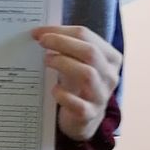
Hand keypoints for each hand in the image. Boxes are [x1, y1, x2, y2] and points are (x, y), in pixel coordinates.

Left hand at [33, 26, 120, 141]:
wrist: (84, 118)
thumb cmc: (78, 84)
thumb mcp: (79, 63)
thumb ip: (67, 47)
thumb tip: (39, 32)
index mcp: (110, 58)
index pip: (87, 36)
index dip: (61, 31)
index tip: (39, 32)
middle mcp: (110, 76)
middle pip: (90, 52)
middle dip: (62, 43)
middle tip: (42, 42)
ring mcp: (101, 96)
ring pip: (87, 74)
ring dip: (63, 63)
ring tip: (47, 60)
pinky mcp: (89, 115)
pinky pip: (77, 104)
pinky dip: (63, 95)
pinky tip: (53, 90)